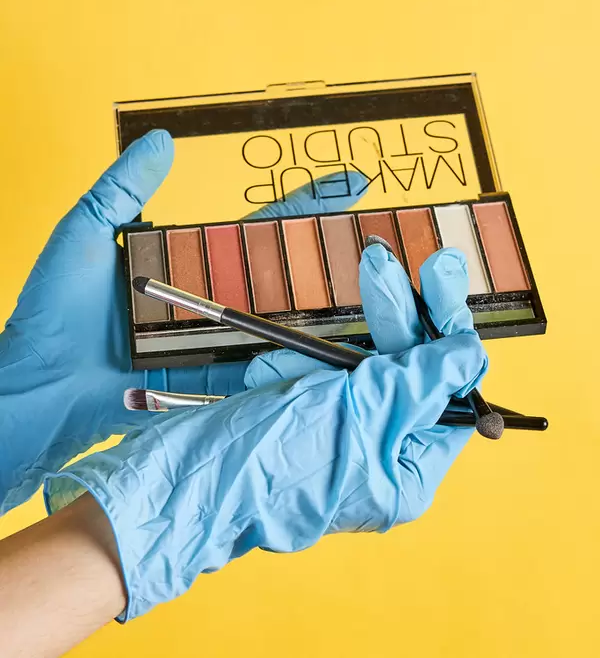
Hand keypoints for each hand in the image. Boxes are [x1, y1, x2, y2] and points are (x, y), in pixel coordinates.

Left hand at [0, 130, 364, 513]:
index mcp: (187, 261)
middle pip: (284, 276)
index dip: (304, 205)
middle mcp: (211, 302)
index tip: (348, 181)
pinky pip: (264, 373)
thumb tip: (163, 139)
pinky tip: (345, 352)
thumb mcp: (86, 233)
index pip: (259, 228)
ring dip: (330, 312)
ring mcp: (217, 343)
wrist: (36, 387)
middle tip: (388, 241)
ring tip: (384, 294)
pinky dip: (302, 364)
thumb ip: (124, 187)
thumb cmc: (51, 311)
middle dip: (334, 258)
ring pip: (283, 324)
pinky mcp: (214, 384)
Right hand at [44, 243, 486, 620]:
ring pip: (351, 361)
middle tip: (376, 261)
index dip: (447, 325)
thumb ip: (419, 380)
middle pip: (404, 365)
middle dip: (386, 317)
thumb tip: (470, 351)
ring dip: (316, 355)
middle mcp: (377, 453)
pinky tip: (263, 383)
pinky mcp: (294, 415)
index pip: (451, 386)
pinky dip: (286, 368)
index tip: (440, 267)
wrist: (178, 484)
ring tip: (278, 380)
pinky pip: (308, 372)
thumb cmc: (273, 459)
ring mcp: (334, 433)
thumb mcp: (360, 413)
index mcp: (406, 468)